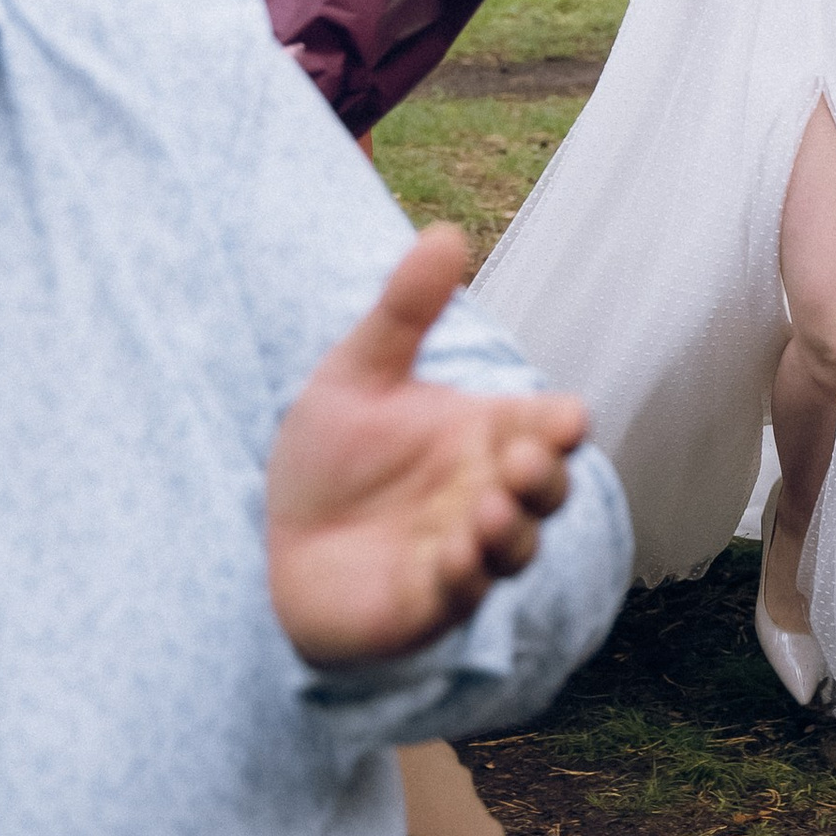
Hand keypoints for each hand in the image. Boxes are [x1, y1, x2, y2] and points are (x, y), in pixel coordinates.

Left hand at [265, 225, 586, 667]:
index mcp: (488, 435)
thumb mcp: (359, 373)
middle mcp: (488, 494)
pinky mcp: (428, 604)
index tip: (563, 418)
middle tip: (521, 461)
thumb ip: (405, 310)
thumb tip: (447, 232)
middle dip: (545, 479)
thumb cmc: (331, 457)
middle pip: (548, 489)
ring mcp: (465, 552)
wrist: (270, 539)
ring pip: (517, 548)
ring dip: (511, 533)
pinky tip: (450, 557)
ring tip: (488, 512)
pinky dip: (464, 578)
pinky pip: (462, 596)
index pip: (551, 428)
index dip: (564, 426)